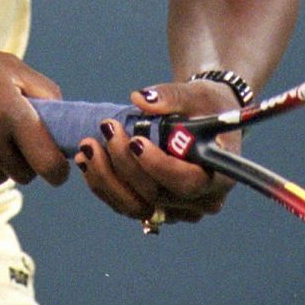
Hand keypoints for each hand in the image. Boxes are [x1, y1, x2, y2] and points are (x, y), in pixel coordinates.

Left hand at [73, 77, 240, 226]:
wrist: (205, 118)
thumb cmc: (207, 106)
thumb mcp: (196, 95)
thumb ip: (172, 97)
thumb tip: (141, 99)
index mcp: (219, 176)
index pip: (187, 182)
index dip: (158, 166)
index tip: (136, 142)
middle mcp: (200, 201)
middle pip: (156, 195)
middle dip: (124, 164)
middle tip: (107, 128)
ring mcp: (177, 209)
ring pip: (135, 206)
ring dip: (106, 178)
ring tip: (87, 146)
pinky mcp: (155, 208)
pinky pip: (125, 204)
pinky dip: (103, 184)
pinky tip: (86, 159)